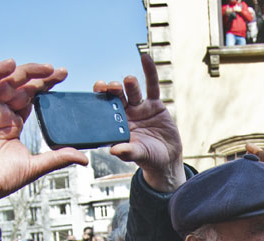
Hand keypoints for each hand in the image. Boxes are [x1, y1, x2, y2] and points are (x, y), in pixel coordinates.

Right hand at [0, 60, 87, 208]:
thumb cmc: (0, 179)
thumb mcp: (36, 166)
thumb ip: (58, 158)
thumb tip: (84, 158)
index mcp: (14, 122)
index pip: (31, 97)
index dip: (45, 85)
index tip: (63, 77)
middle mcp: (1, 112)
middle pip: (21, 86)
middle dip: (41, 76)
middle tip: (61, 72)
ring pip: (6, 82)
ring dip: (25, 71)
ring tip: (45, 67)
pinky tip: (10, 64)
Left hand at [93, 54, 184, 192]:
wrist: (167, 158)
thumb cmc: (149, 158)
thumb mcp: (139, 155)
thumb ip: (128, 152)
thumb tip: (114, 150)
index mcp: (116, 125)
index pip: (104, 110)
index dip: (99, 100)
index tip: (96, 91)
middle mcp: (125, 114)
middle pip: (116, 98)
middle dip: (112, 91)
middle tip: (110, 86)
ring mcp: (139, 108)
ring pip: (132, 92)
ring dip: (129, 85)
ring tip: (128, 81)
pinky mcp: (154, 104)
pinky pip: (152, 86)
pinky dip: (150, 72)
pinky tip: (146, 58)